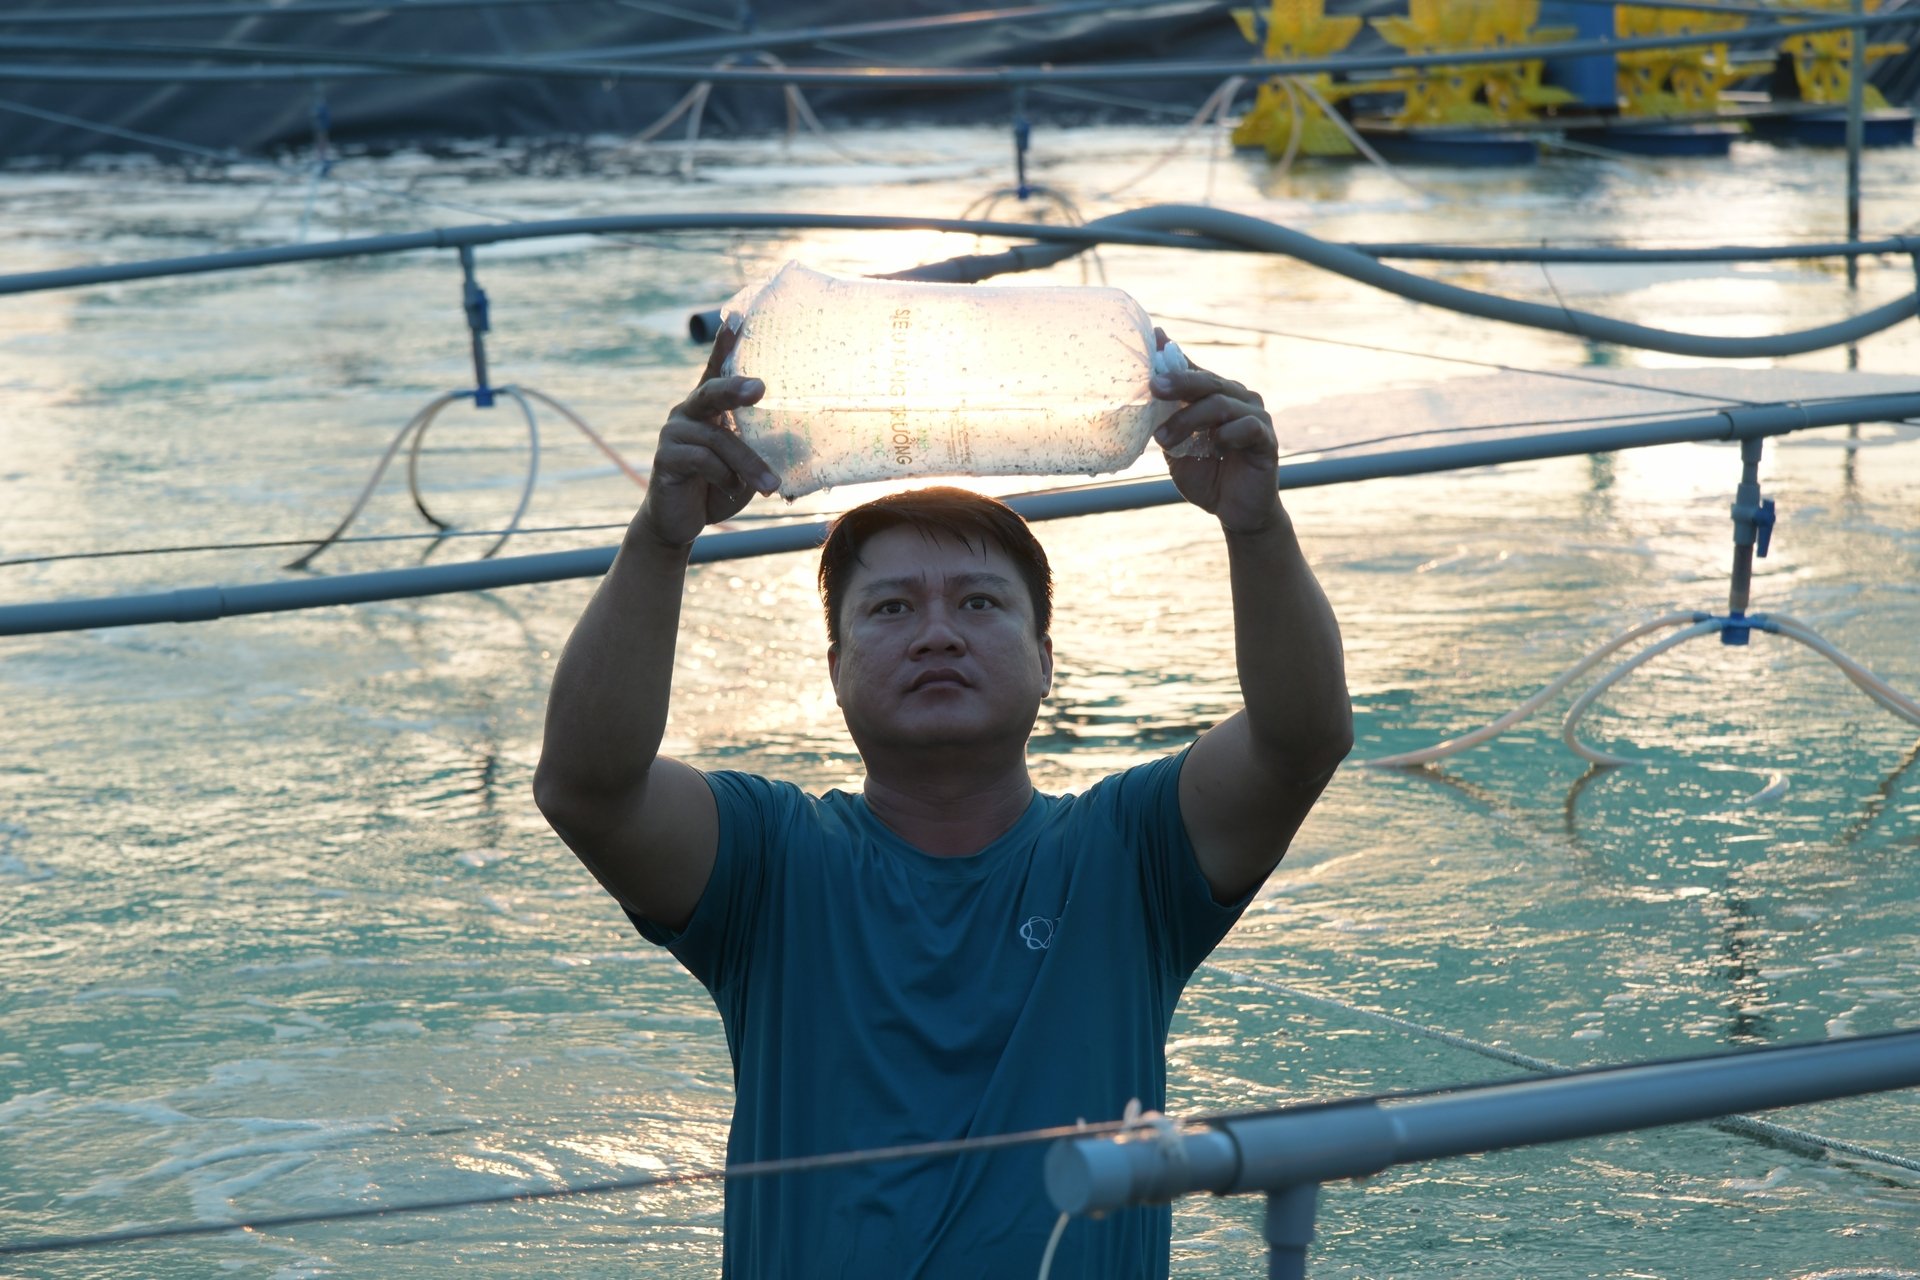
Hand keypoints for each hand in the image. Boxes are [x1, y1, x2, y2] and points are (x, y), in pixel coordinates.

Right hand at [634, 324, 775, 548]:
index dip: (725, 344)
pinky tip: (730, 488)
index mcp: (710, 408)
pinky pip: (701, 460)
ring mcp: (674, 433)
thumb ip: (767, 449)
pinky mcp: (665, 457)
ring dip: (748, 463)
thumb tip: (808, 440)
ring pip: (717, 438)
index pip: (716, 369)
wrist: (682, 522)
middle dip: (735, 388)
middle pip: (711, 391)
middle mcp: (689, 412)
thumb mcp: (751, 466)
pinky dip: (723, 476)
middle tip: (760, 388)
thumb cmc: (720, 487)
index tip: (737, 318)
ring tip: (769, 485)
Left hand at [1149, 330, 1281, 534]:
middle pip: (1207, 381)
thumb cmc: (1206, 476)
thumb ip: (1167, 419)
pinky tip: (1215, 448)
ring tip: (1165, 440)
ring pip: (1221, 403)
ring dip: (1189, 419)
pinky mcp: (1267, 439)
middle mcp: (1237, 399)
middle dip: (1178, 381)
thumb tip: (1147, 389)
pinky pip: (1247, 426)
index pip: (1193, 369)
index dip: (1172, 355)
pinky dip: (1226, 435)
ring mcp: (1255, 416)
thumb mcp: (1177, 447)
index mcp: (1214, 396)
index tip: (1152, 339)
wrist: (1234, 512)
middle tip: (1154, 387)